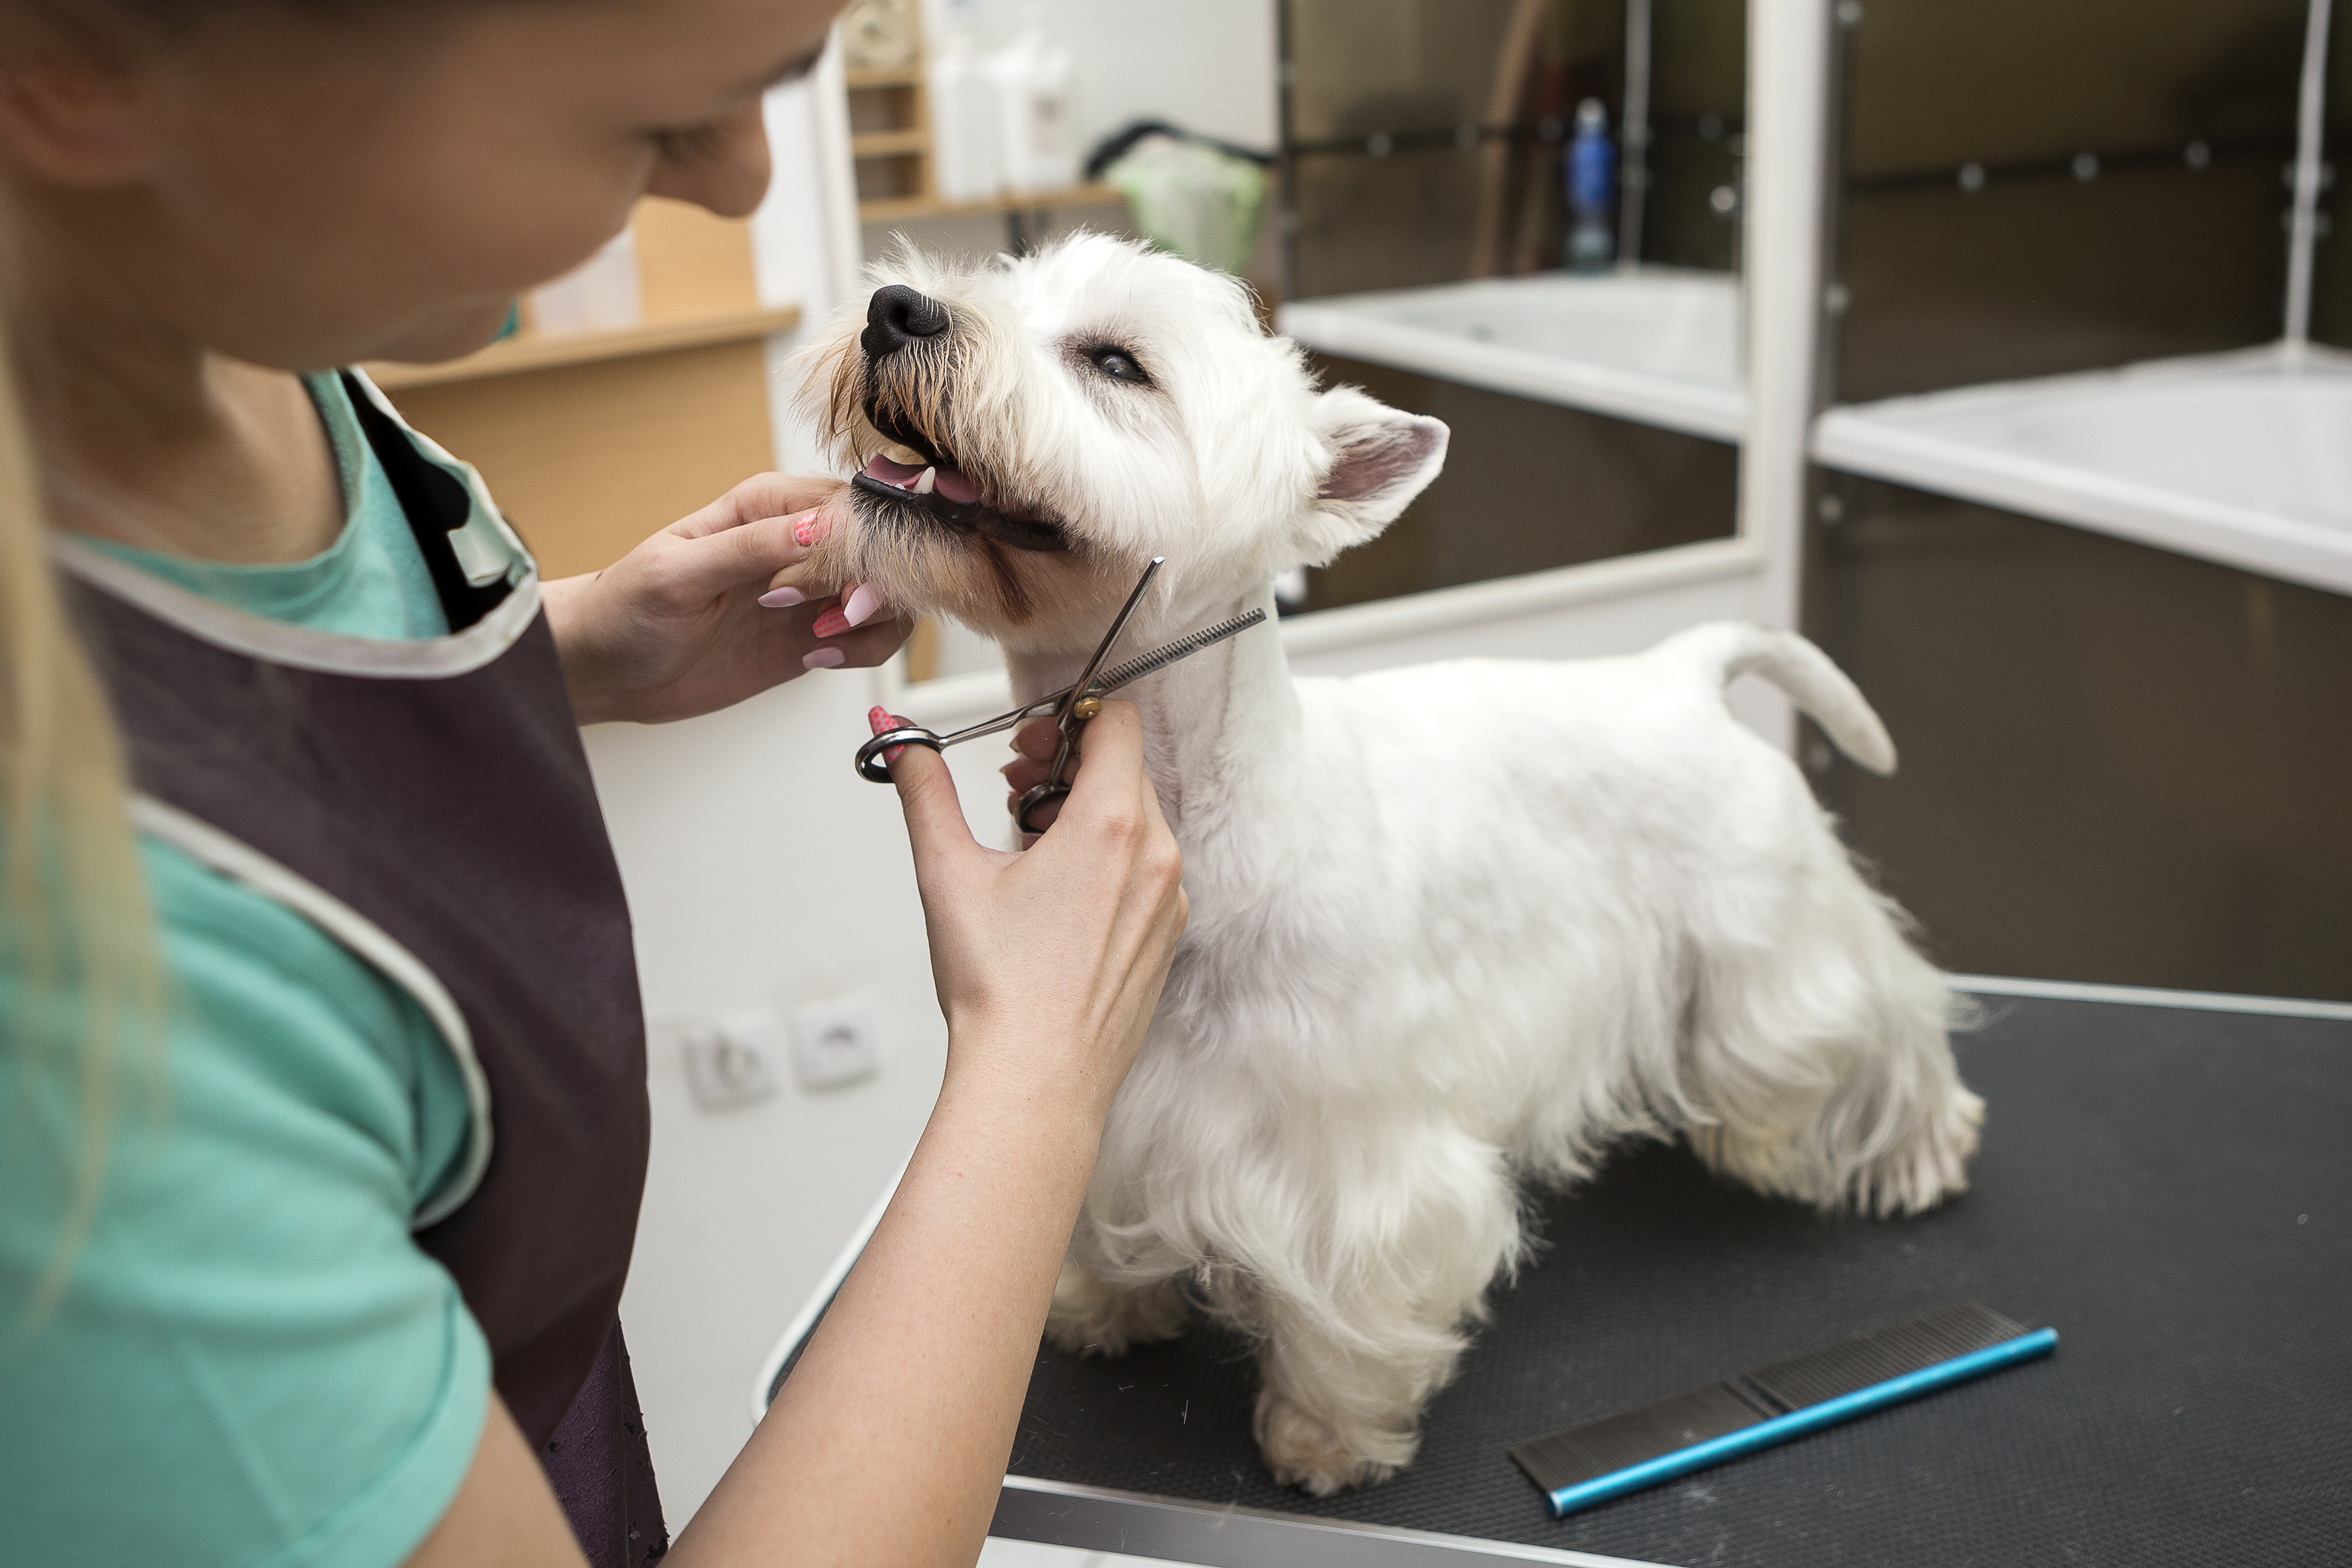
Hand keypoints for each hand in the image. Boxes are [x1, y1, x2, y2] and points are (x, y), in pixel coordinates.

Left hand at [543, 473, 908, 724]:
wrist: (606, 669)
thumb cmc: (625, 610)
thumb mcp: (677, 575)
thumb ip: (750, 548)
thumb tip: (816, 527)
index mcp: (767, 505)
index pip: (850, 508)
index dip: (861, 550)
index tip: (840, 590)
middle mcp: (797, 541)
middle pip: (883, 550)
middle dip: (874, 589)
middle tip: (831, 620)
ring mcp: (809, 590)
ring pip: (889, 594)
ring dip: (873, 624)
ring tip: (821, 641)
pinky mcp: (812, 633)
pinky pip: (870, 636)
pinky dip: (863, 649)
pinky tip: (819, 657)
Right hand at [875, 701, 1185, 1118]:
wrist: (1035, 1083)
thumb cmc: (999, 990)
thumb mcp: (948, 872)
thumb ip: (924, 789)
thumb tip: (899, 739)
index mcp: (1112, 825)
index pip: (1116, 721)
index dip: (1066, 720)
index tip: (1025, 750)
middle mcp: (1157, 856)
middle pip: (1124, 768)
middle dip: (1066, 769)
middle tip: (1013, 798)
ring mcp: (1170, 901)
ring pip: (1137, 820)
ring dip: (1084, 816)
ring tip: (1028, 855)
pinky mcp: (1167, 937)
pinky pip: (1147, 871)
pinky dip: (1107, 864)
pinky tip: (1056, 901)